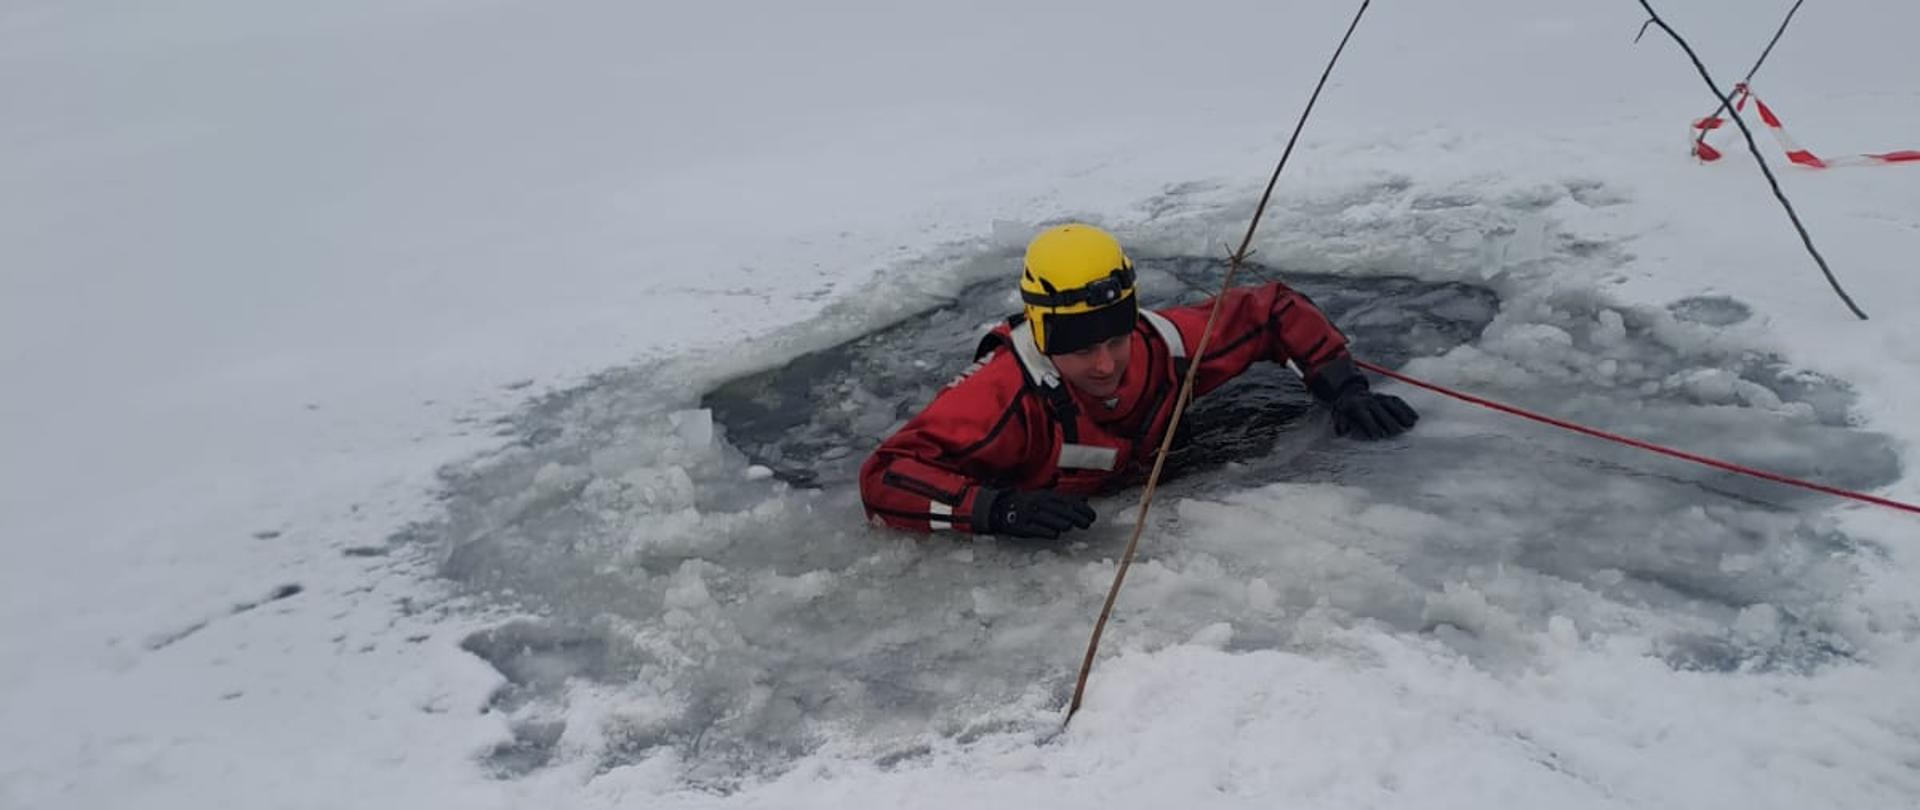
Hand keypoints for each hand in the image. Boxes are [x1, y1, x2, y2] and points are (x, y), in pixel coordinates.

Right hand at [980, 488, 1095, 538]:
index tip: (1092, 516)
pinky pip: (1040, 531)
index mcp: (1045, 495)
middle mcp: (1040, 504)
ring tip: (1070, 527)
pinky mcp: (1024, 527)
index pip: (1069, 502)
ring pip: (1054, 521)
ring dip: (1065, 524)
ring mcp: (1031, 515)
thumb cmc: (1027, 503)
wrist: (1001, 508)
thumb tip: (1085, 500)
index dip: (1082, 510)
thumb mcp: (1045, 496)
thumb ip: (1064, 499)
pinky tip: (1055, 533)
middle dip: (1079, 518)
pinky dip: (1050, 532)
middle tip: (1087, 524)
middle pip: (1065, 512)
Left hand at [1330, 387, 1418, 439]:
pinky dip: (1407, 409)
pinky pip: (1398, 401)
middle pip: (1381, 410)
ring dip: (1402, 414)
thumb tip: (1342, 432)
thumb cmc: (1344, 409)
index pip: (1365, 415)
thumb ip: (1341, 423)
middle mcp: (1369, 399)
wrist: (1349, 391)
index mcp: (1356, 405)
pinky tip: (1415, 418)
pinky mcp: (1386, 396)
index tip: (1377, 437)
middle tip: (1396, 433)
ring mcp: (1379, 396)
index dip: (1371, 426)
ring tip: (1410, 425)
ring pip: (1392, 404)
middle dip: (1388, 421)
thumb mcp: (1338, 415)